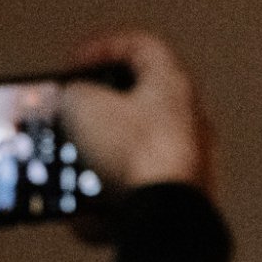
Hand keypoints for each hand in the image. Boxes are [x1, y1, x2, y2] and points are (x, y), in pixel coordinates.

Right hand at [60, 29, 214, 195]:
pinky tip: (87, 210)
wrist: (165, 216)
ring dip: (100, 156)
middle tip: (71, 116)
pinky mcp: (181, 198)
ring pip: (135, 151)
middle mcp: (190, 120)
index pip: (139, 45)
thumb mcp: (82, 104)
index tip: (73, 66)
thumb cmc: (133, 153)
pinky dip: (111, 196)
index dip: (100, 48)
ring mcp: (190, 161)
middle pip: (138, 103)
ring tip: (72, 167)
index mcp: (173, 84)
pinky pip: (138, 191)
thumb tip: (73, 102)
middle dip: (97, 111)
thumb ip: (73, 93)